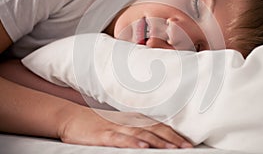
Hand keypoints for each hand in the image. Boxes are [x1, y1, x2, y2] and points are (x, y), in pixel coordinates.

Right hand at [58, 106, 192, 148]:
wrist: (72, 117)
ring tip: (173, 148)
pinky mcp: (104, 135)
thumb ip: (134, 128)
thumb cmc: (97, 122)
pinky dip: (133, 143)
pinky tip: (143, 148)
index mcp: (132, 120)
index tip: (186, 142)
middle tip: (187, 147)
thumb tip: (150, 137)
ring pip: (141, 134)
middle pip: (154, 130)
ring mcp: (116, 128)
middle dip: (172, 139)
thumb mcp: (118, 123)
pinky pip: (121, 140)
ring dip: (158, 141)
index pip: (157, 126)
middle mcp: (128, 122)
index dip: (173, 134)